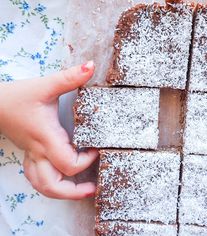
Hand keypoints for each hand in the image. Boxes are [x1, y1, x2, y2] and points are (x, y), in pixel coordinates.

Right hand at [0, 61, 98, 199]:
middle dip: (74, 192)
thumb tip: (91, 66)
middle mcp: (39, 151)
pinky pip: (37, 177)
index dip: (86, 161)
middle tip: (92, 188)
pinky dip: (50, 183)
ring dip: (62, 192)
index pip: (69, 163)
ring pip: (43, 186)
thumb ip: (69, 77)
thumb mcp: (45, 85)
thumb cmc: (17, 96)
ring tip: (80, 190)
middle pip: (53, 186)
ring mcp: (32, 156)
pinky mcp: (29, 154)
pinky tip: (61, 178)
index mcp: (46, 137)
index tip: (96, 148)